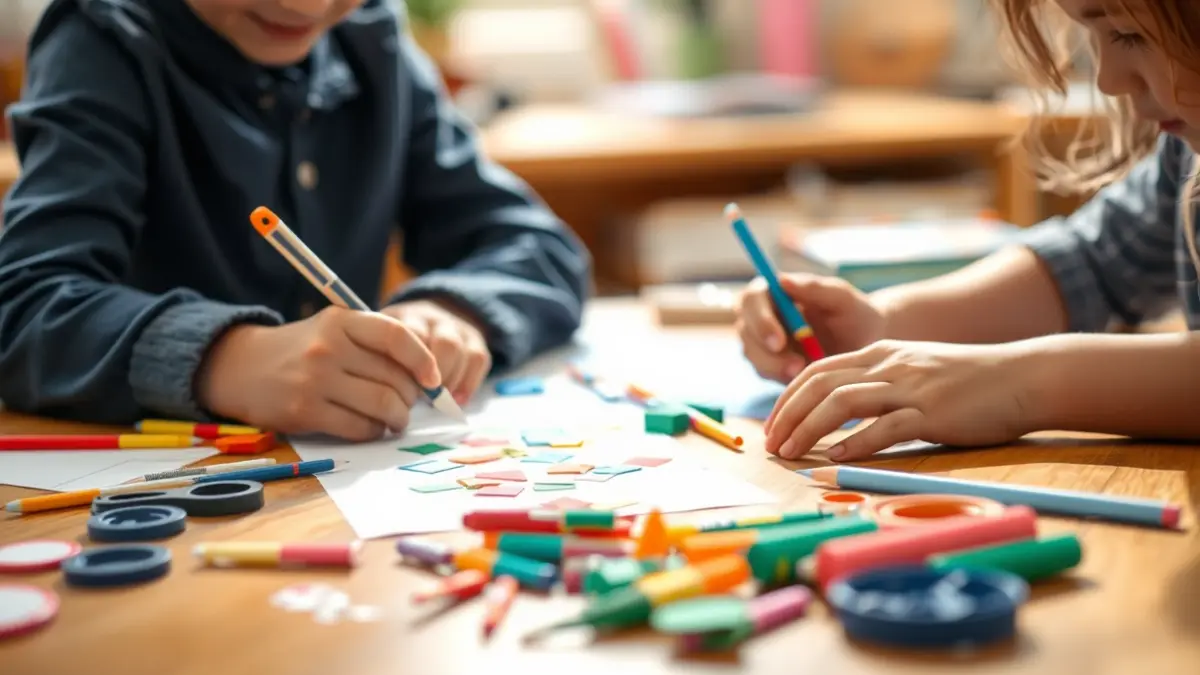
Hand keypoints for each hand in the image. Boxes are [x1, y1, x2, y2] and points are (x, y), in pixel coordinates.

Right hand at [196, 307, 440, 440]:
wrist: (240, 367)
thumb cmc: (301, 350)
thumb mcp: (333, 330)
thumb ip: (373, 344)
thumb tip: (427, 376)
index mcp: (341, 320)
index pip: (396, 336)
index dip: (423, 359)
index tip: (434, 379)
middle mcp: (329, 347)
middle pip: (395, 378)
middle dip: (411, 397)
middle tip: (409, 404)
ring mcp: (315, 380)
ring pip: (382, 405)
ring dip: (398, 418)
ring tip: (396, 419)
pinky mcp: (304, 412)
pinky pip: (359, 427)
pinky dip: (374, 431)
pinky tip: (372, 428)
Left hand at [380, 298, 491, 404]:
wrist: (428, 319)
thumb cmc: (398, 344)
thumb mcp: (382, 343)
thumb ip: (382, 361)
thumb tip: (387, 393)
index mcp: (406, 317)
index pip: (410, 335)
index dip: (412, 364)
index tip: (404, 387)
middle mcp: (434, 318)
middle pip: (443, 343)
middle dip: (436, 374)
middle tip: (423, 397)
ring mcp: (457, 327)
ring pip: (459, 350)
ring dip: (450, 380)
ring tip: (439, 401)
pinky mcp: (476, 339)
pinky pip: (478, 359)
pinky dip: (469, 383)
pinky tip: (457, 400)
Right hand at [734, 273, 886, 382]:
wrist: (866, 346)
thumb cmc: (856, 315)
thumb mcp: (843, 299)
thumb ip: (815, 288)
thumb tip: (782, 280)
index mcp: (775, 291)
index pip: (751, 300)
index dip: (759, 320)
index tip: (780, 342)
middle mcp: (763, 315)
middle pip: (746, 331)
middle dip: (765, 352)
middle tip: (796, 366)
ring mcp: (763, 342)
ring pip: (753, 356)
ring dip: (775, 367)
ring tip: (805, 373)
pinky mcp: (771, 365)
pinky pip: (766, 373)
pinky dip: (782, 377)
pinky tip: (804, 378)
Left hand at [763, 339, 1037, 460]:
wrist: (1023, 376)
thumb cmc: (970, 382)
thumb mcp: (916, 371)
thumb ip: (880, 386)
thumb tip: (842, 417)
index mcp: (881, 353)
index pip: (818, 370)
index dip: (788, 397)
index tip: (773, 424)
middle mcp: (889, 365)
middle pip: (820, 384)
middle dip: (787, 415)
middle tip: (770, 444)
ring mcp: (910, 387)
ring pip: (842, 402)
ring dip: (809, 429)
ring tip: (790, 453)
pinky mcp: (932, 412)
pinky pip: (885, 427)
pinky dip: (855, 442)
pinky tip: (835, 457)